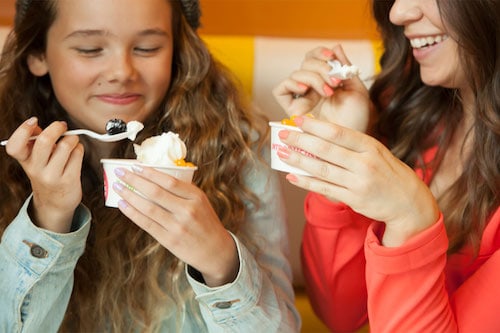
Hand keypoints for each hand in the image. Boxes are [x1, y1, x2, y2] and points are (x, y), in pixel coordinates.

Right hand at [5, 117, 83, 232]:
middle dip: (57, 128)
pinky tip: (76, 152)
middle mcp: (36, 170)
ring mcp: (52, 176)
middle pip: (45, 141)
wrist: (55, 202)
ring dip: (72, 138)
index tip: (34, 120)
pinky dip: (79, 148)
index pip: (15, 146)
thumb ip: (35, 141)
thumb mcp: (36, 159)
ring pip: (65, 146)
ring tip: (72, 141)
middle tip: (62, 126)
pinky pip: (78, 154)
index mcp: (25, 161)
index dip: (22, 130)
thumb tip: (37, 125)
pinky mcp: (69, 179)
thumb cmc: (47, 172)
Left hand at [114, 166, 238, 286]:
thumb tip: (153, 178)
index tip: (135, 166)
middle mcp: (187, 210)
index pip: (169, 181)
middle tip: (120, 172)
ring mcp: (177, 226)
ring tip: (118, 187)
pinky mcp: (169, 240)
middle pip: (155, 192)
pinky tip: (123, 205)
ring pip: (148, 208)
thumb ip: (182, 191)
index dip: (150, 173)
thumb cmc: (206, 222)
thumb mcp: (201, 202)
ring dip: (129, 196)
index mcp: (196, 197)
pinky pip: (146, 224)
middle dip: (134, 180)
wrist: (216, 250)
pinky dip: (132, 213)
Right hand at [272, 44, 371, 132]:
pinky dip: (291, 84)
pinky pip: (281, 89)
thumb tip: (336, 46)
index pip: (316, 58)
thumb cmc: (356, 120)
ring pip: (296, 74)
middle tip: (334, 81)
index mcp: (326, 80)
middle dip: (321, 68)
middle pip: (305, 63)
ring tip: (327, 91)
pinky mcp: (291, 109)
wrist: (350, 142)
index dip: (321, 54)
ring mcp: (301, 98)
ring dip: (312, 77)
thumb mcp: (356, 89)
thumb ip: (345, 68)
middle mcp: (312, 87)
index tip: (333, 59)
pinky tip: (305, 89)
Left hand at [278, 117, 439, 245]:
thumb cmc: (388, 172)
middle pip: (326, 149)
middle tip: (283, 134)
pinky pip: (324, 188)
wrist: (409, 203)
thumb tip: (319, 134)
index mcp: (370, 146)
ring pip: (322, 169)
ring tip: (282, 153)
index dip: (315, 126)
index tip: (298, 119)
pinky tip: (292, 176)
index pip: (338, 132)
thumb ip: (351, 144)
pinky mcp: (353, 199)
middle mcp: (364, 163)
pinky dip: (306, 182)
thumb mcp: (376, 152)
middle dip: (301, 140)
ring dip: (298, 160)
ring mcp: (358, 182)